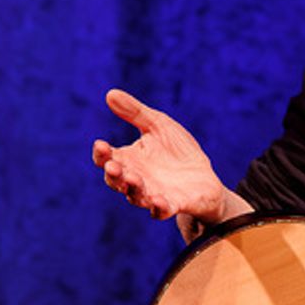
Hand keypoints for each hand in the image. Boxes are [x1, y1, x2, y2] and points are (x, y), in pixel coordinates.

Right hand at [92, 89, 228, 222]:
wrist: (204, 177)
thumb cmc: (177, 151)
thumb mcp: (158, 125)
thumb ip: (135, 113)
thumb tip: (110, 93)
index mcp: (129, 160)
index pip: (107, 158)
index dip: (101, 154)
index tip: (100, 144)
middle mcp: (136, 180)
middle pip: (116, 180)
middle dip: (113, 174)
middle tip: (113, 166)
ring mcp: (153, 194)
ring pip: (135, 196)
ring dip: (132, 188)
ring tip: (133, 178)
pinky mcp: (173, 205)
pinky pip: (161, 211)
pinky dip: (158, 208)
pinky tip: (158, 200)